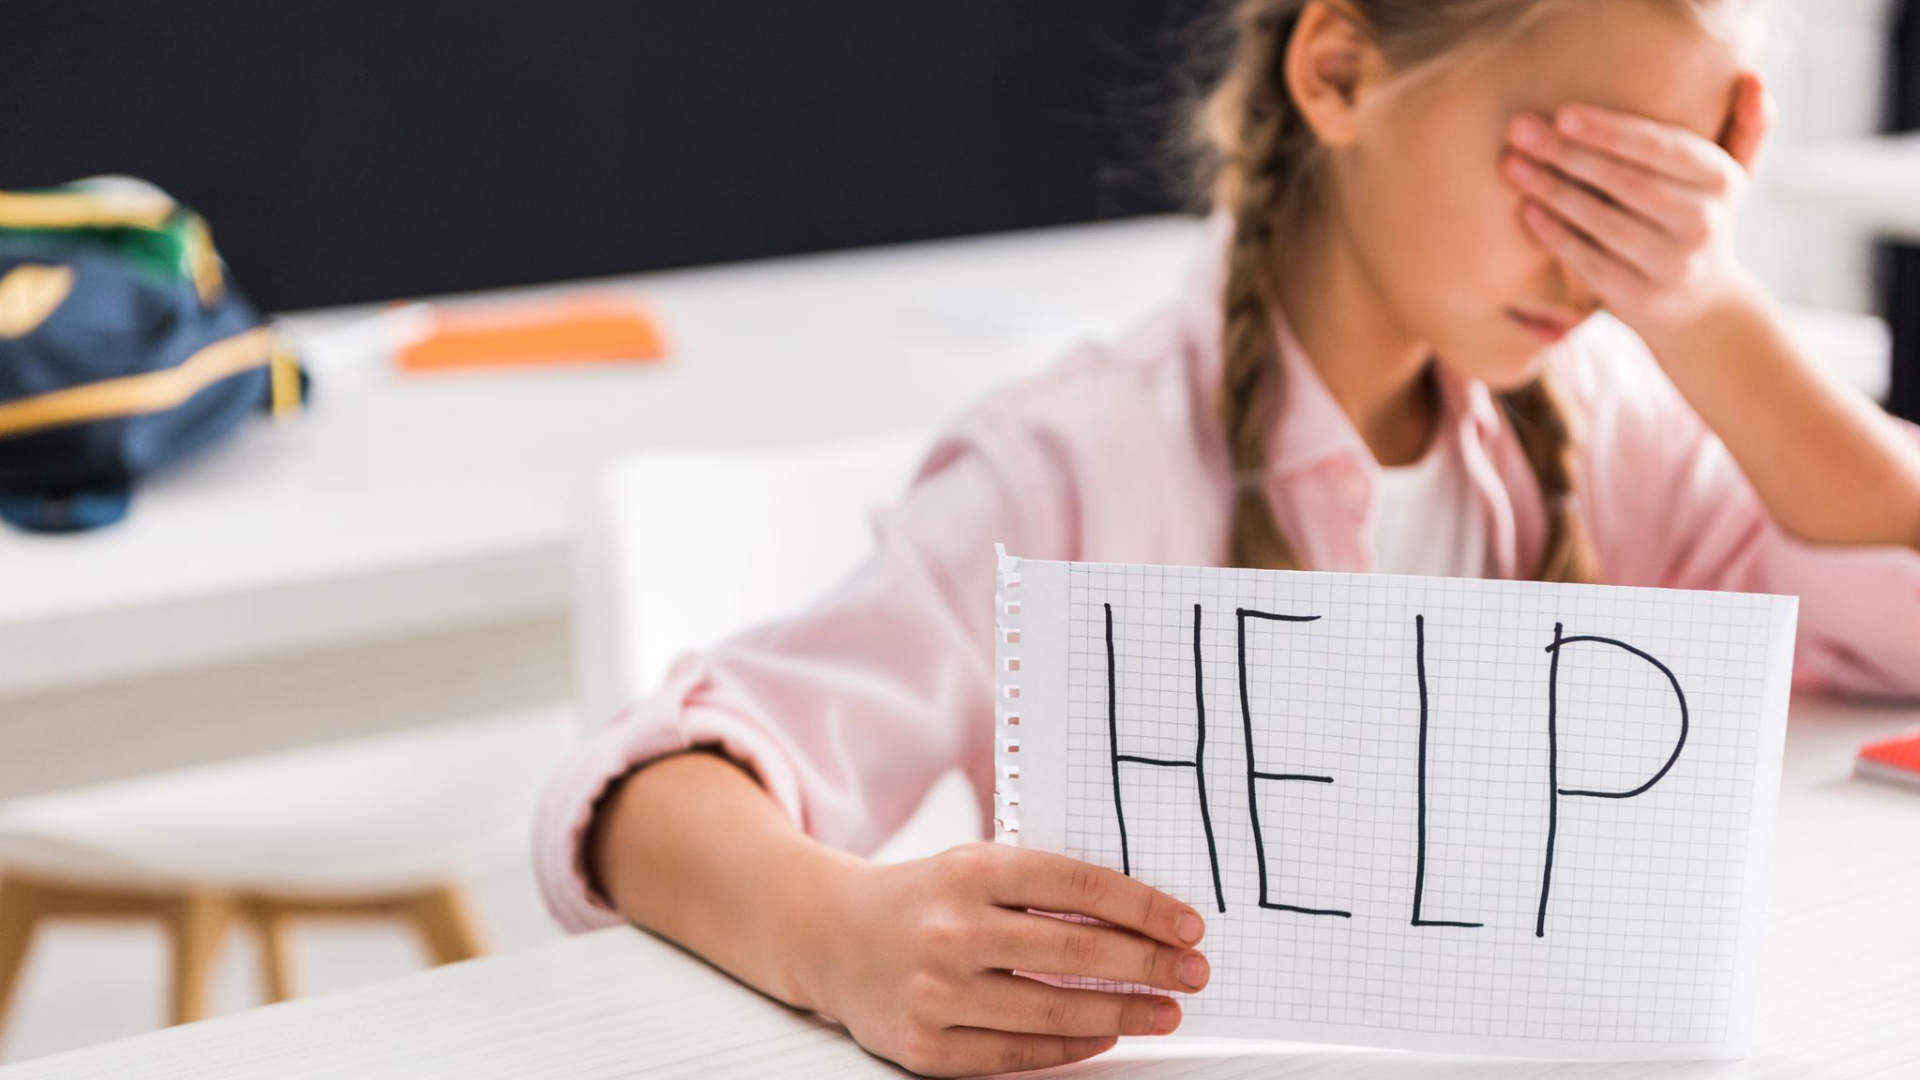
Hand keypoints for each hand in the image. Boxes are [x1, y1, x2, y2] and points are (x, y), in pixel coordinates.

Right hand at [807, 842, 1210, 1076]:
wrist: (831, 936)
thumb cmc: (924, 899)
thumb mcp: (975, 868)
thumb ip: (1043, 887)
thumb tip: (1142, 918)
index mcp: (971, 870)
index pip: (1079, 885)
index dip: (1143, 908)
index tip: (1188, 926)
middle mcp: (952, 930)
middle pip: (1075, 950)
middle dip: (1148, 964)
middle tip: (1192, 972)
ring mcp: (937, 992)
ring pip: (1053, 1010)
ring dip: (1123, 1014)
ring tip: (1164, 1011)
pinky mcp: (926, 1045)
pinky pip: (1017, 1054)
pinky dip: (1070, 1048)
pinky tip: (1104, 1037)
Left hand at [1500, 71, 1776, 339]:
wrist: (1701, 308)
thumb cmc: (1701, 221)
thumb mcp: (1734, 177)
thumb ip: (1746, 127)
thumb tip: (1754, 79)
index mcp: (1721, 181)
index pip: (1661, 147)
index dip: (1611, 131)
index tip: (1563, 114)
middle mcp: (1701, 222)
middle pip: (1624, 181)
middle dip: (1566, 154)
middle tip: (1519, 132)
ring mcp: (1671, 264)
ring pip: (1601, 220)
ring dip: (1552, 190)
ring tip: (1513, 166)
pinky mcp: (1639, 298)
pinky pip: (1587, 260)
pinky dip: (1555, 234)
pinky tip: (1527, 210)